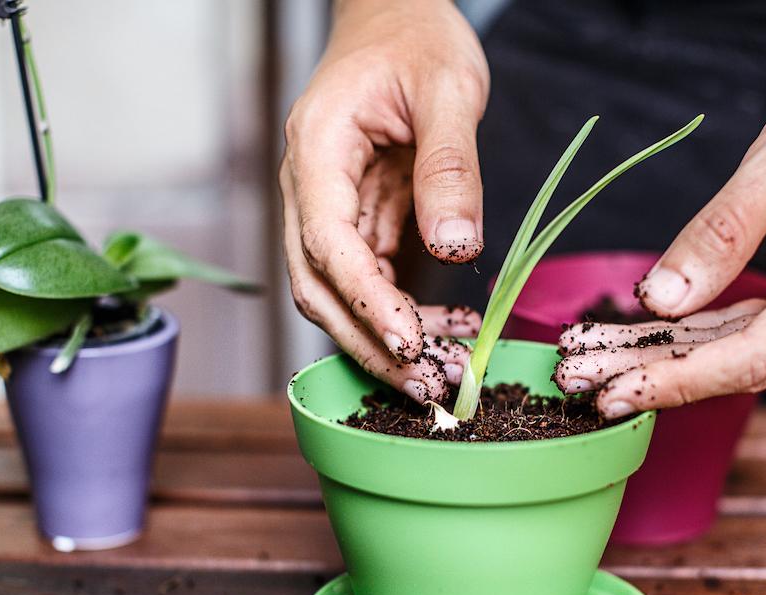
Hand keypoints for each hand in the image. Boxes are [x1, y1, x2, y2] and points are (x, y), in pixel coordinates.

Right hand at [280, 0, 487, 403]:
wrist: (395, 16)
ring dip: (380, 338)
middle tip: (425, 387)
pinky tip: (441, 335)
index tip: (409, 342)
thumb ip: (450, 167)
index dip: (365, 300)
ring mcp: (327, 206)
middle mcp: (309, 186)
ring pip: (337, 293)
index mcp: (317, 149)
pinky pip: (367, 279)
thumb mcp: (448, 89)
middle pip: (318, 286)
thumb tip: (456, 251)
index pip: (328, 242)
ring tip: (437, 374)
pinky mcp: (355, 219)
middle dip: (367, 342)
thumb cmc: (416, 38)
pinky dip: (398, 313)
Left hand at [558, 65, 765, 417]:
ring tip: (599, 360)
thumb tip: (661, 299)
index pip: (752, 357)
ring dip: (671, 359)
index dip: (677, 379)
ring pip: (745, 355)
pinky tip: (649, 341)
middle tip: (581, 379)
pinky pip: (759, 334)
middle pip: (742, 366)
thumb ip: (721, 233)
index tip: (613, 390)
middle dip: (656, 373)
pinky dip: (702, 338)